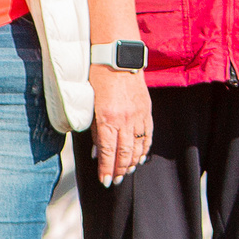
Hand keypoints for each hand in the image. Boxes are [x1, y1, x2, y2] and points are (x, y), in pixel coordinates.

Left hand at [88, 66, 152, 186]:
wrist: (117, 57)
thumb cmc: (97, 78)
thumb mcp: (89, 104)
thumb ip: (93, 129)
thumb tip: (96, 151)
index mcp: (107, 118)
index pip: (107, 151)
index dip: (106, 169)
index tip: (105, 181)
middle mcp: (125, 119)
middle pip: (124, 153)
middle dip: (120, 170)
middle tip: (116, 181)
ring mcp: (138, 115)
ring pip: (138, 146)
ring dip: (132, 162)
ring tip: (127, 172)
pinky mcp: (146, 110)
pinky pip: (148, 135)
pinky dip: (144, 148)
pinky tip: (140, 157)